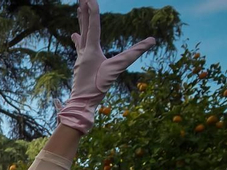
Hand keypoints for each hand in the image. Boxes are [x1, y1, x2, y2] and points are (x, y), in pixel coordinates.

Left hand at [56, 0, 156, 132]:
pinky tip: (74, 35)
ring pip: (81, 34)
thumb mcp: (117, 69)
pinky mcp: (80, 64)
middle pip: (84, 26)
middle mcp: (83, 51)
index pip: (93, 26)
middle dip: (84, 10)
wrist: (81, 103)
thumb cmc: (97, 87)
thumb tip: (152, 41)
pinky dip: (78, 38)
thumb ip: (134, 53)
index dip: (93, 11)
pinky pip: (79, 46)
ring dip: (81, 20)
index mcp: (90, 50)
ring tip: (78, 9)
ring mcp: (80, 57)